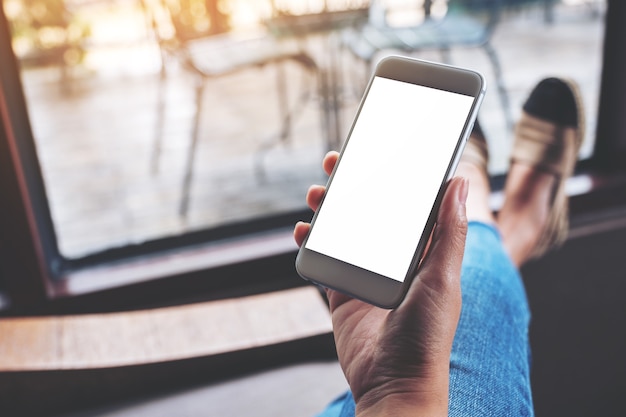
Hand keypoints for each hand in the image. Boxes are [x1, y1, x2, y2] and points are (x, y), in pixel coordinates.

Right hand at [294, 151, 468, 416]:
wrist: (393, 386)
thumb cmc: (426, 337)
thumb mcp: (442, 279)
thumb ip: (448, 232)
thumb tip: (459, 182)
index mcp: (423, 255)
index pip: (408, 206)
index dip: (394, 178)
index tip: (380, 152)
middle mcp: (394, 262)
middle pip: (371, 214)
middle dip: (354, 187)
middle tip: (338, 164)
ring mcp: (366, 277)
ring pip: (344, 232)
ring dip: (329, 211)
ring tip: (316, 194)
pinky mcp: (343, 294)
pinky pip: (324, 261)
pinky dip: (311, 244)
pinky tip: (303, 232)